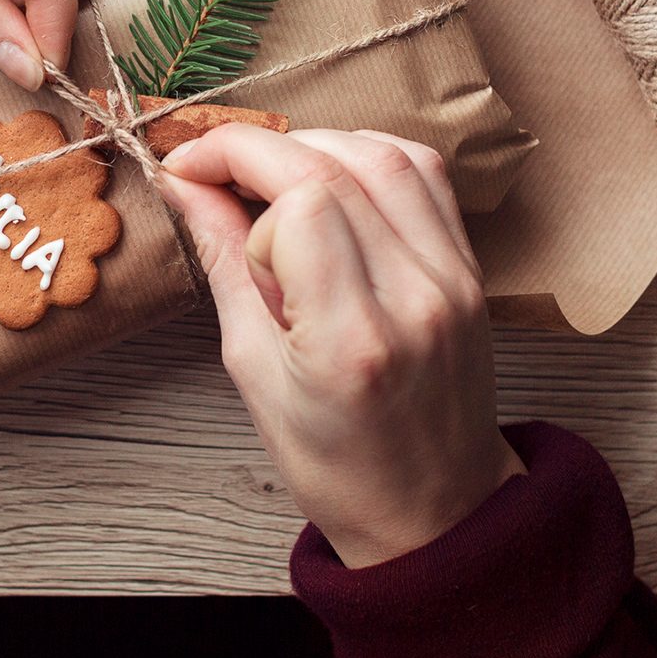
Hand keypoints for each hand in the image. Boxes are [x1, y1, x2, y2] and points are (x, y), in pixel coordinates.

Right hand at [158, 126, 525, 567]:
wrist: (432, 510)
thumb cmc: (331, 460)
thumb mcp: (251, 367)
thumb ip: (223, 260)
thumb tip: (186, 184)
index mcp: (351, 339)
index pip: (299, 201)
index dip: (232, 168)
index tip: (188, 177)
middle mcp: (415, 296)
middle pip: (334, 165)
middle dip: (256, 149)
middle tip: (210, 170)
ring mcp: (454, 278)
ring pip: (383, 153)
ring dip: (311, 147)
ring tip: (268, 181)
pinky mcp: (470, 268)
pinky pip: (424, 174)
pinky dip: (366, 156)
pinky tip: (329, 181)